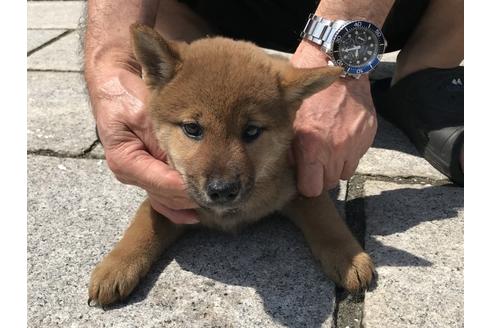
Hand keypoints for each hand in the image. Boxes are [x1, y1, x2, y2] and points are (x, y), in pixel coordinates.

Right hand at [89, 68, 199, 223]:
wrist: (114, 88)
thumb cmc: (127, 97)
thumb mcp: (143, 114)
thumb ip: (160, 139)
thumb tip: (181, 164)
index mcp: (126, 161)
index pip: (162, 182)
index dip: (186, 187)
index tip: (209, 187)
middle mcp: (130, 174)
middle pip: (166, 195)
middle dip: (191, 196)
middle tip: (220, 197)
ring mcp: (137, 175)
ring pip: (166, 198)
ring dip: (188, 202)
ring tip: (214, 203)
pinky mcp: (145, 172)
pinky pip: (162, 194)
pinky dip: (178, 203)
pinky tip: (195, 212)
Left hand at [290, 41, 376, 196]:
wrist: (340, 67)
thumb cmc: (309, 91)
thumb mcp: (290, 120)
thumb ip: (291, 148)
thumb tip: (290, 167)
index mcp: (312, 148)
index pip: (312, 189)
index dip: (306, 185)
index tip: (303, 178)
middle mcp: (336, 150)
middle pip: (329, 183)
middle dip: (320, 176)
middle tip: (313, 163)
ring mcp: (355, 144)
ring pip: (344, 172)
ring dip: (335, 165)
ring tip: (327, 149)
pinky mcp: (368, 136)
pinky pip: (356, 155)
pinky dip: (348, 151)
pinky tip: (340, 135)